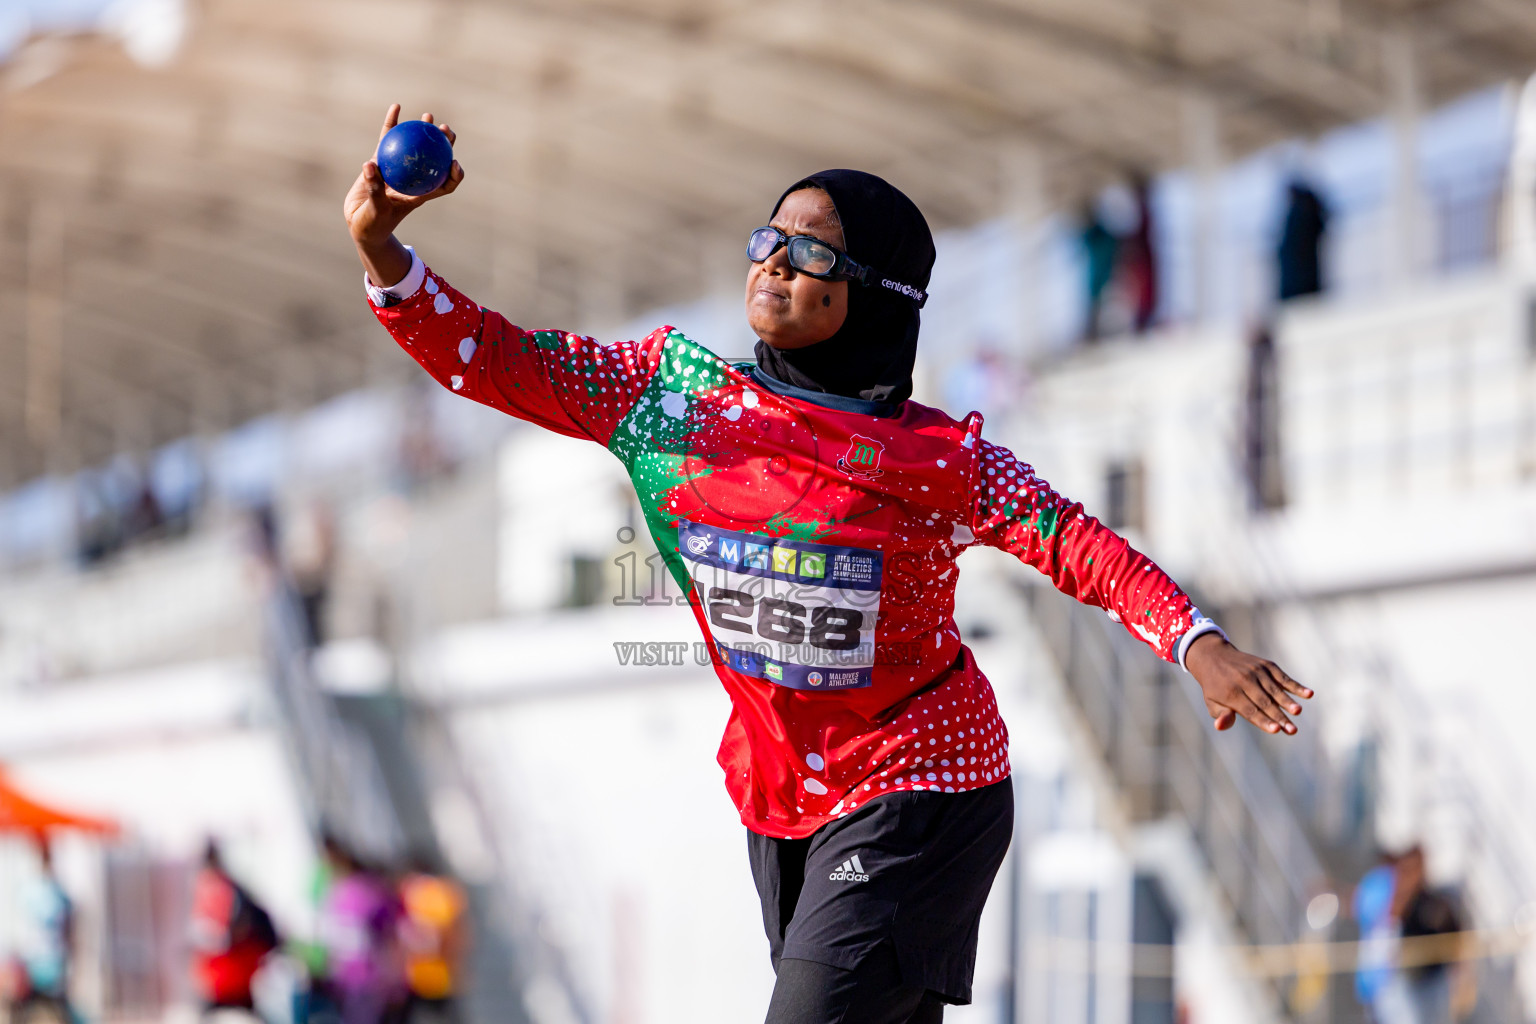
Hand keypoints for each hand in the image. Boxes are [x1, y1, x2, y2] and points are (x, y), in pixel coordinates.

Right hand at [344, 104, 463, 284]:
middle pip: (435, 161)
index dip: (454, 175)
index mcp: (419, 194)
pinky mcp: (383, 161)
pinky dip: (393, 124)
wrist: (359, 223)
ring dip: (423, 132)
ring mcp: (399, 169)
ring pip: (415, 147)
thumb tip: (370, 165)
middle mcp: (413, 180)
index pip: (444, 186)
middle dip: (445, 145)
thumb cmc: (372, 224)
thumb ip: (374, 189)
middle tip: (444, 129)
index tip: (454, 162)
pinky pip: (390, 140)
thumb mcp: (375, 210)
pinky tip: (396, 107)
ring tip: (428, 116)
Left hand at [1184, 632, 1312, 734]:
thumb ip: (1221, 715)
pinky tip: (1309, 694)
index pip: (1250, 711)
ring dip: (1288, 701)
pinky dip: (1296, 686)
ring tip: (1298, 712)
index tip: (1276, 730)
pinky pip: (1282, 677)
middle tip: (1293, 730)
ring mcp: (1256, 671)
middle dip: (1279, 717)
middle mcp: (1244, 681)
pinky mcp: (1266, 665)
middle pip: (1264, 702)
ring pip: (1274, 690)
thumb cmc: (1215, 687)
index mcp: (1230, 693)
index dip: (1263, 721)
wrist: (1214, 656)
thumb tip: (1220, 726)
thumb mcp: (1211, 702)